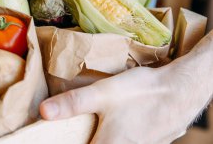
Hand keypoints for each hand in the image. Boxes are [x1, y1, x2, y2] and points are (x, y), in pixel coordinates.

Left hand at [40, 32, 212, 143]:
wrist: (182, 89)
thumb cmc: (143, 92)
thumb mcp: (103, 94)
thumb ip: (73, 104)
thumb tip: (44, 112)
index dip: (68, 143)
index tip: (59, 137)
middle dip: (84, 138)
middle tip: (76, 128)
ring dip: (102, 137)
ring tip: (94, 124)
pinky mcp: (150, 142)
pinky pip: (127, 142)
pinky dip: (116, 135)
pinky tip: (117, 120)